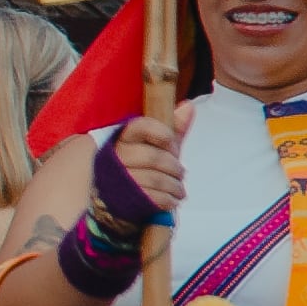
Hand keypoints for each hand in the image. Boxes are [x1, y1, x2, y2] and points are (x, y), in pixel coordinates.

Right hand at [102, 111, 186, 230]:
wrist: (118, 199)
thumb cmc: (142, 167)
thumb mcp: (156, 146)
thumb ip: (173, 128)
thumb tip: (188, 106)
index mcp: (123, 138)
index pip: (141, 126)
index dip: (164, 135)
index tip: (174, 146)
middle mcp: (117, 157)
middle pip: (154, 158)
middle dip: (174, 166)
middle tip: (180, 172)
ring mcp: (119, 180)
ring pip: (156, 180)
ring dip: (175, 186)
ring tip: (179, 189)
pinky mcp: (125, 200)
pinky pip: (154, 199)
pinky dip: (169, 200)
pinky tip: (172, 199)